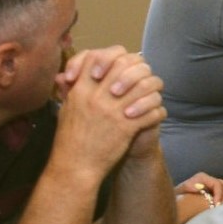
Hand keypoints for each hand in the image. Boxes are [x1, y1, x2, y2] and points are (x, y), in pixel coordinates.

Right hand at [53, 47, 164, 183]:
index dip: (112, 56)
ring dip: (153, 89)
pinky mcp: (127, 127)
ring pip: (145, 84)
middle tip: (142, 78)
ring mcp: (113, 111)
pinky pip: (152, 110)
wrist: (75, 167)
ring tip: (152, 96)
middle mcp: (97, 96)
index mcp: (81, 90)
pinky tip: (154, 114)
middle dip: (138, 68)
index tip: (118, 66)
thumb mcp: (65, 110)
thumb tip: (66, 74)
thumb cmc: (69, 139)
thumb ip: (70, 90)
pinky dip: (157, 111)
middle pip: (126, 64)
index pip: (98, 56)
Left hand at [175, 173, 222, 205]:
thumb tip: (200, 187)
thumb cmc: (176, 198)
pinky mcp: (215, 192)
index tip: (216, 206)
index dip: (219, 194)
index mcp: (201, 178)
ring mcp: (213, 185)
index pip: (217, 184)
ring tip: (222, 208)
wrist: (173, 202)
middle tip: (221, 208)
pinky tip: (221, 208)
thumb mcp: (180, 192)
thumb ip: (189, 188)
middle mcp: (209, 179)